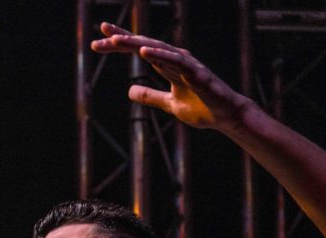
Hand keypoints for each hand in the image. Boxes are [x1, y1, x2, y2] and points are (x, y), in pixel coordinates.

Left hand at [91, 22, 251, 131]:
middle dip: (123, 38)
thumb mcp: (169, 103)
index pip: (140, 49)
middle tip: (101, 32)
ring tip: (116, 39)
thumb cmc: (201, 107)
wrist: (225, 116)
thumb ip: (151, 96)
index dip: (121, 43)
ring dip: (136, 43)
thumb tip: (130, 92)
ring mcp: (186, 64)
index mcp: (167, 64)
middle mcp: (175, 59)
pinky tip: (144, 52)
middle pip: (144, 44)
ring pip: (157, 49)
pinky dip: (160, 55)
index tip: (100, 39)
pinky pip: (176, 61)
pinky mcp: (196, 73)